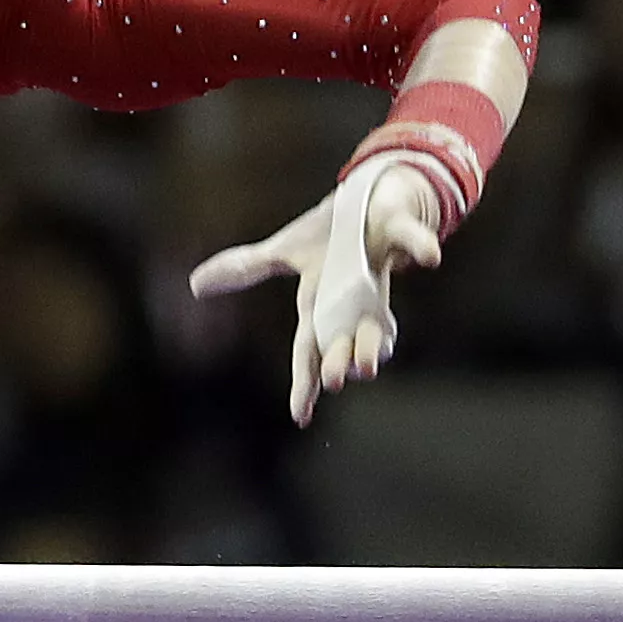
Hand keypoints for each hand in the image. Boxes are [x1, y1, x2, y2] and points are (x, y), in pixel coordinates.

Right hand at [186, 160, 444, 424]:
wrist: (370, 203)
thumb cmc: (329, 236)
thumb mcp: (283, 251)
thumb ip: (243, 269)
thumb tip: (193, 286)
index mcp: (323, 301)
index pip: (309, 348)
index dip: (305, 383)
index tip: (301, 418)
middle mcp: (355, 297)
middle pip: (346, 338)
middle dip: (342, 361)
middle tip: (339, 379)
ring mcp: (381, 269)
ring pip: (381, 310)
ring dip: (377, 335)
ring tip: (370, 360)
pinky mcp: (402, 234)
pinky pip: (414, 239)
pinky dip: (421, 246)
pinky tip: (429, 257)